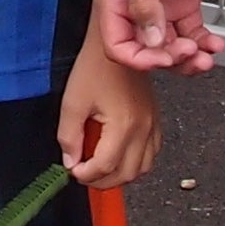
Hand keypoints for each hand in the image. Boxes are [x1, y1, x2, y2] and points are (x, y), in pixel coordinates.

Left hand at [59, 46, 159, 188]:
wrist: (118, 43)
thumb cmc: (96, 65)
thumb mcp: (72, 102)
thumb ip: (69, 137)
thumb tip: (70, 161)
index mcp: (123, 125)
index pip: (105, 167)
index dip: (85, 175)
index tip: (72, 169)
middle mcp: (142, 128)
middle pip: (126, 174)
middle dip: (102, 181)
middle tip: (84, 174)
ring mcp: (152, 124)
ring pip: (143, 168)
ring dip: (121, 174)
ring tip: (100, 167)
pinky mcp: (155, 119)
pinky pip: (152, 153)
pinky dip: (136, 162)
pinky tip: (120, 155)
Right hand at [95, 0, 224, 74]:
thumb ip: (143, 5)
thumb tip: (153, 41)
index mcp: (114, 4)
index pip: (119, 46)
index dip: (141, 59)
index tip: (163, 59)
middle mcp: (135, 11)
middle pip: (149, 51)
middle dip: (171, 58)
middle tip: (189, 53)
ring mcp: (160, 9)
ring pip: (172, 47)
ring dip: (190, 56)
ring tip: (207, 56)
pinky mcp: (182, 5)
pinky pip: (191, 33)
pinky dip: (204, 42)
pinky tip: (215, 43)